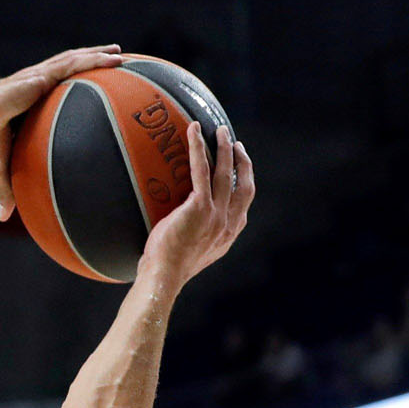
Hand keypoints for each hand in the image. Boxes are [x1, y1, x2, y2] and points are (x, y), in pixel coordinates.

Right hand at [0, 45, 124, 219]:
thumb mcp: (1, 169)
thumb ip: (8, 190)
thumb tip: (3, 218)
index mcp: (30, 101)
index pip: (57, 88)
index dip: (75, 83)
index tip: (93, 85)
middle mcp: (37, 85)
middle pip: (71, 68)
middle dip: (92, 62)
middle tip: (117, 60)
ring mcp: (40, 76)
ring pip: (75, 61)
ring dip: (98, 55)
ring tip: (121, 53)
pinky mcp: (41, 74)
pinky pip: (74, 64)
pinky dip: (95, 58)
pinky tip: (115, 56)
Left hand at [141, 124, 254, 284]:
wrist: (163, 276)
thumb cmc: (168, 266)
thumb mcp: (193, 249)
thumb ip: (199, 232)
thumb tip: (185, 218)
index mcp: (229, 233)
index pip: (244, 201)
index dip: (245, 179)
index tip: (240, 165)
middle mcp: (228, 223)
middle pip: (242, 183)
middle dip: (240, 160)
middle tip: (233, 142)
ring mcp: (217, 215)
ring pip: (226, 173)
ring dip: (224, 148)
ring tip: (220, 131)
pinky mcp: (200, 208)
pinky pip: (201, 171)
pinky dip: (198, 149)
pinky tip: (194, 132)